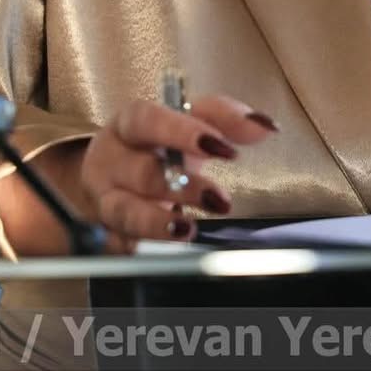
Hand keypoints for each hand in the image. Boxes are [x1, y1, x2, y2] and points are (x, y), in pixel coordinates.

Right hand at [77, 94, 275, 250]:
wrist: (115, 173)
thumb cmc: (159, 143)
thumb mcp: (190, 121)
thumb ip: (226, 118)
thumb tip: (265, 126)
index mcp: (128, 124)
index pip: (148, 120)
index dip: (182, 133)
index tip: (223, 148)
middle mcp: (110, 160)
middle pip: (141, 172)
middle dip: (182, 188)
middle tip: (220, 200)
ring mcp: (104, 199)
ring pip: (124, 212)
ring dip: (157, 223)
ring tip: (187, 230)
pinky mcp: (107, 233)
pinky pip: (120, 245)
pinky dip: (142, 249)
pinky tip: (165, 251)